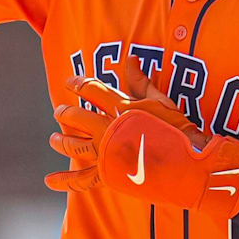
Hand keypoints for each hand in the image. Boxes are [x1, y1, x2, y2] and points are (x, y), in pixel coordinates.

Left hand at [45, 60, 238, 218]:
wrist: (190, 163)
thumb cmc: (179, 129)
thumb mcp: (160, 101)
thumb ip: (140, 81)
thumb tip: (129, 58)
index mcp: (121, 107)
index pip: (92, 89)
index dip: (79, 84)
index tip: (69, 82)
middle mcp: (110, 128)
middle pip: (78, 117)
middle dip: (66, 114)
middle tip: (59, 112)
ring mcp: (107, 153)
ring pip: (75, 145)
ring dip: (62, 141)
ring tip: (54, 139)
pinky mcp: (110, 175)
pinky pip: (83, 180)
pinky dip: (65, 181)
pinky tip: (49, 181)